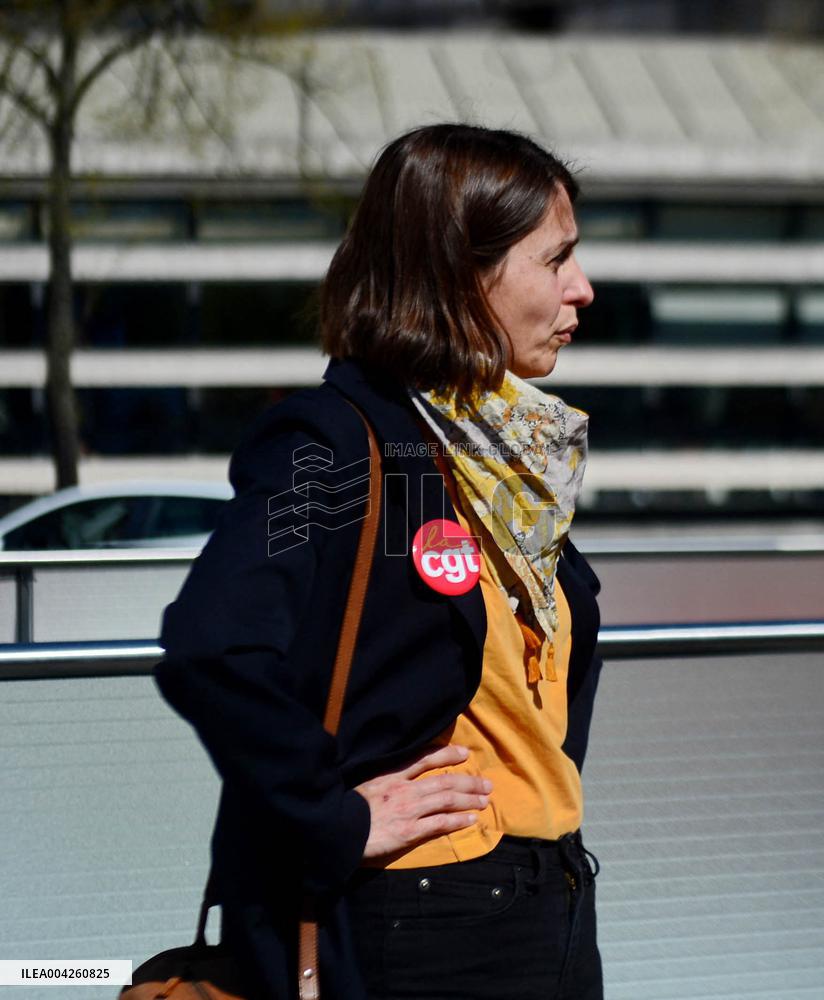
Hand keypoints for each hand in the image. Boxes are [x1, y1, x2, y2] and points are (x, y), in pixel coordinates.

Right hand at [354, 744, 492, 859]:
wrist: (336, 830)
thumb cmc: (345, 808)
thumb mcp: (365, 785)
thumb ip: (384, 780)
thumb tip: (401, 778)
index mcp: (390, 775)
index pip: (423, 758)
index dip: (446, 754)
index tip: (464, 754)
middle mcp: (403, 789)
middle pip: (443, 780)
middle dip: (468, 781)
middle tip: (486, 784)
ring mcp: (408, 810)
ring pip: (447, 800)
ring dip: (469, 799)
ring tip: (484, 800)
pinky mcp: (409, 831)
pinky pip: (440, 823)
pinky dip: (458, 820)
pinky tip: (471, 820)